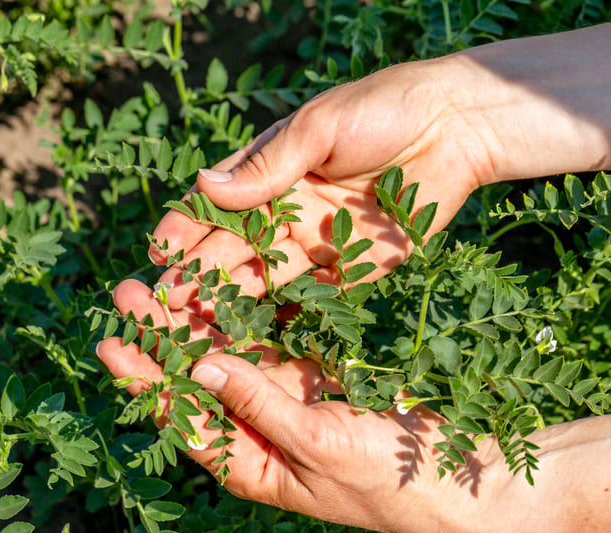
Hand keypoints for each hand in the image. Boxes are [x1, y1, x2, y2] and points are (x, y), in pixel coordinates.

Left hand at [96, 278, 524, 532]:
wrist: (456, 480)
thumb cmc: (386, 479)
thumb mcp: (318, 443)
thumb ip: (260, 403)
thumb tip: (200, 366)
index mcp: (248, 464)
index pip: (182, 417)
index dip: (144, 378)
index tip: (110, 340)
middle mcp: (257, 435)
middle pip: (197, 382)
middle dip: (162, 340)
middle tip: (128, 292)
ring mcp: (286, 406)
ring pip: (229, 358)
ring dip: (201, 322)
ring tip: (168, 279)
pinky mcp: (315, 383)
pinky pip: (271, 345)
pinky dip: (250, 318)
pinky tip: (228, 287)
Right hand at [148, 55, 504, 316]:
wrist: (453, 128)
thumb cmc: (381, 110)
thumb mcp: (319, 128)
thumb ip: (269, 165)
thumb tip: (204, 186)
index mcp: (269, 172)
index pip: (215, 205)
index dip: (185, 229)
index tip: (157, 254)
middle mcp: (284, 212)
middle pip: (232, 250)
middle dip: (197, 277)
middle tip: (164, 307)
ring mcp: (314, 244)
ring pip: (262, 281)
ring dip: (229, 306)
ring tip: (195, 333)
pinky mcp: (349, 270)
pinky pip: (309, 301)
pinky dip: (281, 322)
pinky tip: (251, 344)